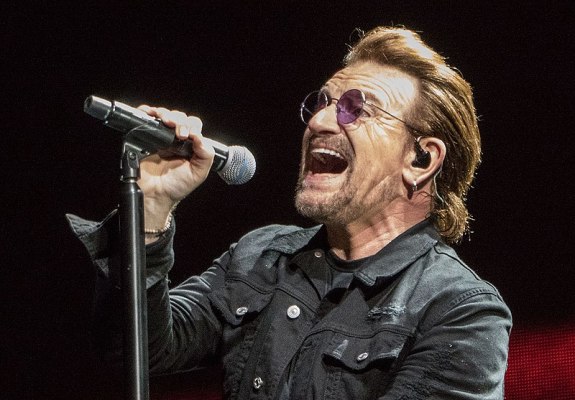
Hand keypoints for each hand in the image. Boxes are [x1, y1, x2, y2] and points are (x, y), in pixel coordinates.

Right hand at [136, 106, 214, 230]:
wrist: (154, 195)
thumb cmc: (176, 186)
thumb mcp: (198, 173)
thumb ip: (206, 155)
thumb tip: (200, 137)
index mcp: (189, 145)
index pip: (193, 125)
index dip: (192, 126)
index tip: (188, 135)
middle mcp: (174, 138)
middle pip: (179, 117)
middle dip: (180, 120)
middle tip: (179, 133)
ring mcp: (158, 136)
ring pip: (164, 114)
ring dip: (166, 114)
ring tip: (165, 121)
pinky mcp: (143, 137)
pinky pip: (143, 118)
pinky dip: (146, 111)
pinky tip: (149, 114)